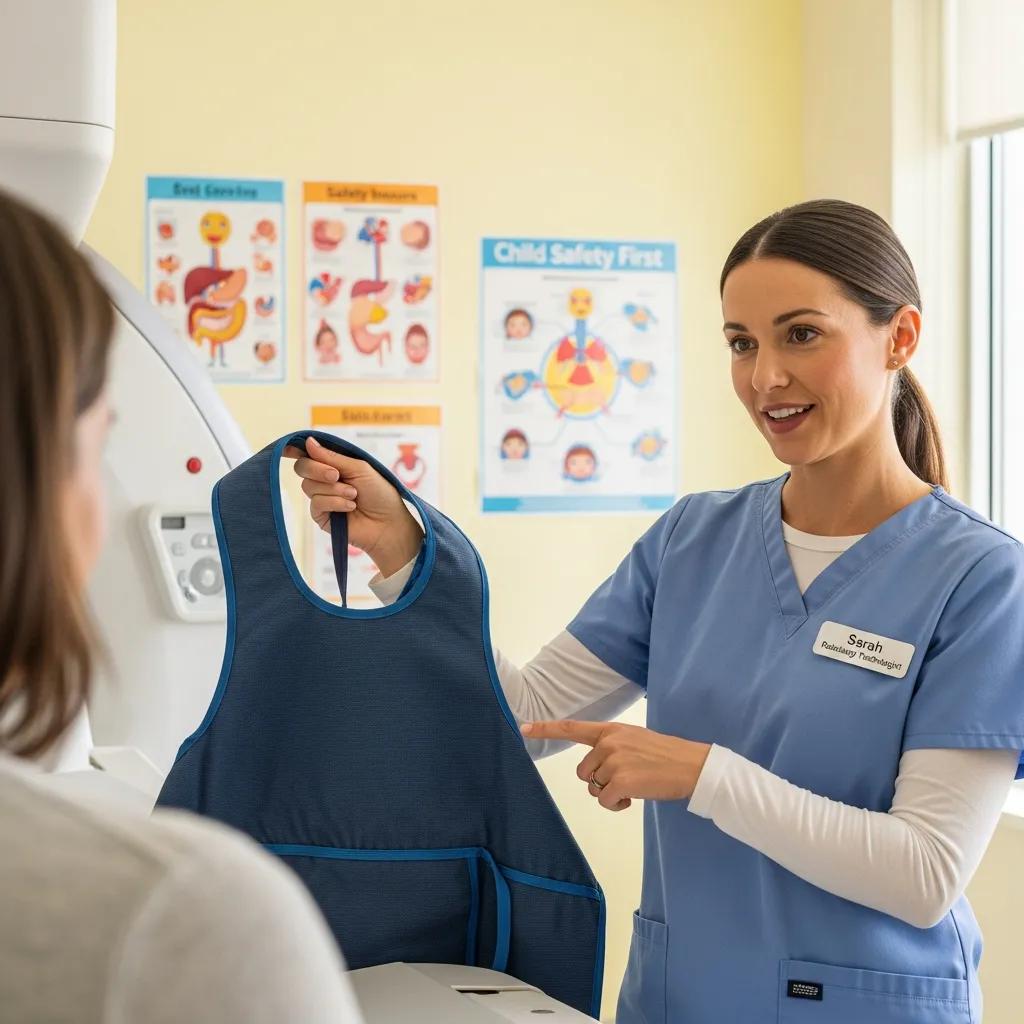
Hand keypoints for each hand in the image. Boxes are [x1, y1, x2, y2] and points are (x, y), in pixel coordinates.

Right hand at [284, 437, 422, 576]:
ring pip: (308, 486)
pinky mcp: (322, 517)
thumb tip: (307, 442)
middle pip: (302, 467)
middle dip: (317, 469)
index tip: (288, 449)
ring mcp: (322, 498)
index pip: (309, 454)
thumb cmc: (380, 493)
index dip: (295, 449)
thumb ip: (332, 457)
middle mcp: (325, 480)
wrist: (390, 523)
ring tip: (354, 495)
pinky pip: (316, 503)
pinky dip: (334, 502)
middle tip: (336, 475)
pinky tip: (350, 507)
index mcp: (334, 465)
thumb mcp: (359, 468)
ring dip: (334, 489)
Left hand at [520, 720, 710, 811]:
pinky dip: (617, 806)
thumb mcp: (635, 740)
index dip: (546, 728)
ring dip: (610, 794)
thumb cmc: (665, 756)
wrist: (692, 766)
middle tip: (625, 779)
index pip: (573, 728)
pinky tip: (634, 798)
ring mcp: (614, 762)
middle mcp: (609, 743)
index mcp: (611, 730)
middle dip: (599, 781)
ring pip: (594, 788)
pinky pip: (605, 802)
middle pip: (583, 771)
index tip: (524, 727)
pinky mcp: (622, 782)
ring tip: (634, 786)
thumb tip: (594, 771)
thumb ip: (612, 747)